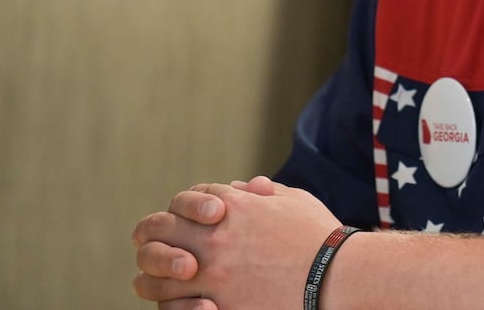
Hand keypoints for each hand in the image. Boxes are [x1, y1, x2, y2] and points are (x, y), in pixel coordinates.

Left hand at [132, 177, 339, 308]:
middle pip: (156, 230)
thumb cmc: (320, 236)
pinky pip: (171, 307)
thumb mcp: (294, 201)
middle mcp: (214, 237)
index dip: (181, 209)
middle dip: (151, 237)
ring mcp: (212, 273)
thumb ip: (266, 192)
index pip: (184, 200)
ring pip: (152, 275)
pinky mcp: (216, 305)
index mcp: (232, 206)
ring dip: (149, 276)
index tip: (183, 220)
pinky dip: (168, 305)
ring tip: (149, 282)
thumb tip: (246, 187)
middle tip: (151, 245)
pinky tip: (173, 303)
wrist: (334, 276)